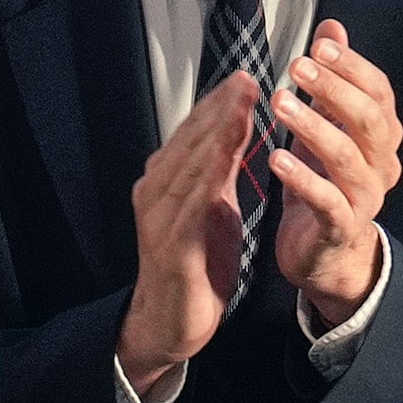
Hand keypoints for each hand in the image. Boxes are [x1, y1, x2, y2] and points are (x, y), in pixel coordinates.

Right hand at [118, 70, 263, 396]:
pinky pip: (191, 207)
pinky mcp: (172, 248)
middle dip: (219, 110)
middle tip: (245, 80)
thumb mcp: (213, 209)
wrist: (170, 323)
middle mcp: (156, 193)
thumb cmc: (194, 266)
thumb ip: (220, 171)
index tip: (244, 79)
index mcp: (165, 182)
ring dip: (215, 134)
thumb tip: (236, 131)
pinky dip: (208, 179)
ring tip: (240, 108)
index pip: (193, 134)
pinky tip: (226, 158)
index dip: (218, 105)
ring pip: (189, 167)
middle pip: (190, 143)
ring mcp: (160, 219)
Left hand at [266, 23, 402, 332]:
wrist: (325, 252)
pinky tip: (275, 158)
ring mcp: (365, 198)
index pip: (379, 92)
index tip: (321, 42)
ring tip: (280, 102)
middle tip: (298, 66)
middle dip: (334, 89)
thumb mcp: (329, 125)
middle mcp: (382, 165)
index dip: (353, 66)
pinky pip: (327, 201)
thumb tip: (333, 26)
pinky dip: (303, 179)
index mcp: (382, 136)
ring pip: (347, 158)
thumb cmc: (324, 180)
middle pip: (368, 120)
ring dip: (313, 127)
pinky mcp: (340, 227)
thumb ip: (334, 79)